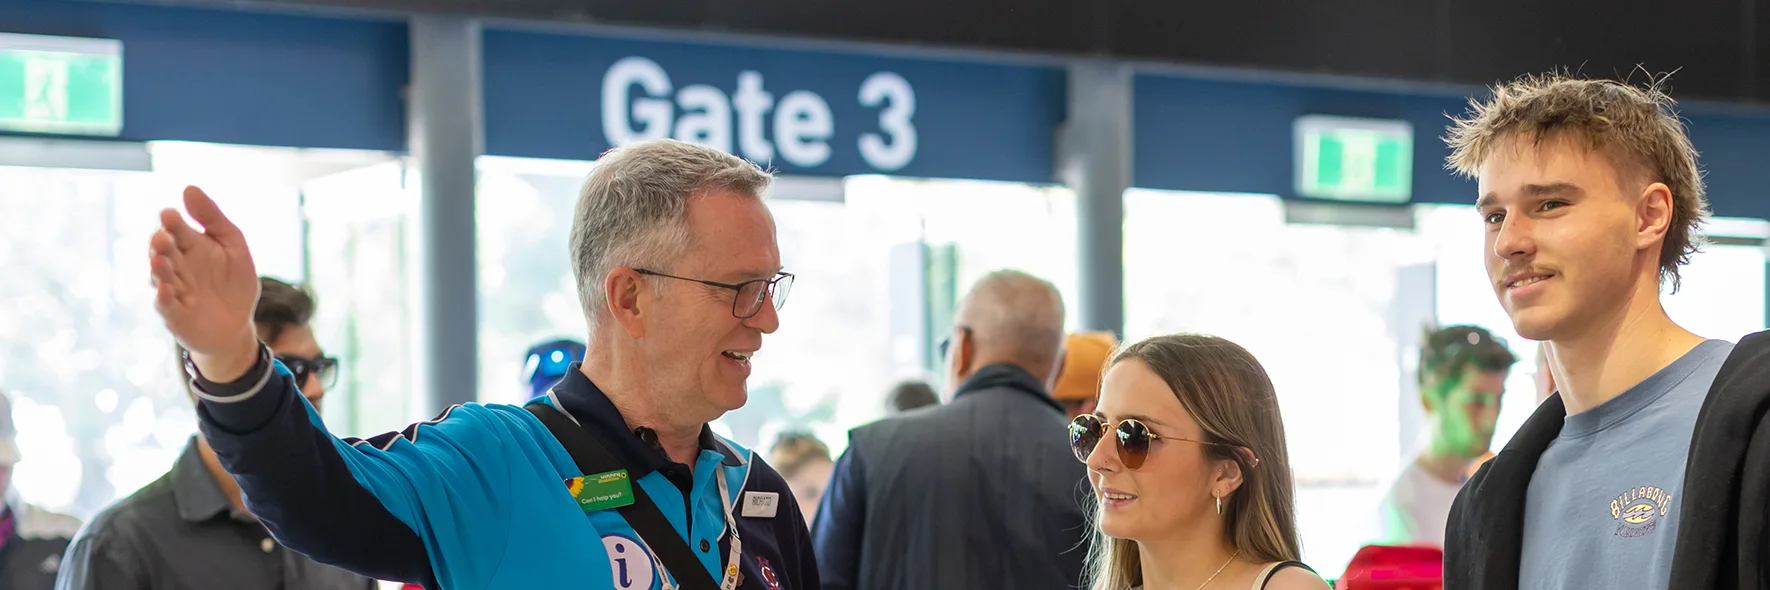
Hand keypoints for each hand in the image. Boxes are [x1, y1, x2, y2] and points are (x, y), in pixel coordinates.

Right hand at [149, 186, 261, 381]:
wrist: (238, 324)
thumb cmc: (233, 282)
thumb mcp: (232, 245)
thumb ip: (212, 218)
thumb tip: (189, 188)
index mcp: (189, 247)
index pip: (176, 231)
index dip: (172, 223)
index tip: (170, 214)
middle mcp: (176, 267)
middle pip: (163, 253)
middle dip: (161, 245)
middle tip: (163, 236)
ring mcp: (173, 291)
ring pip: (160, 277)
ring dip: (159, 269)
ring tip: (160, 259)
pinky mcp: (175, 315)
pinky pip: (165, 306)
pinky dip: (163, 298)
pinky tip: (164, 289)